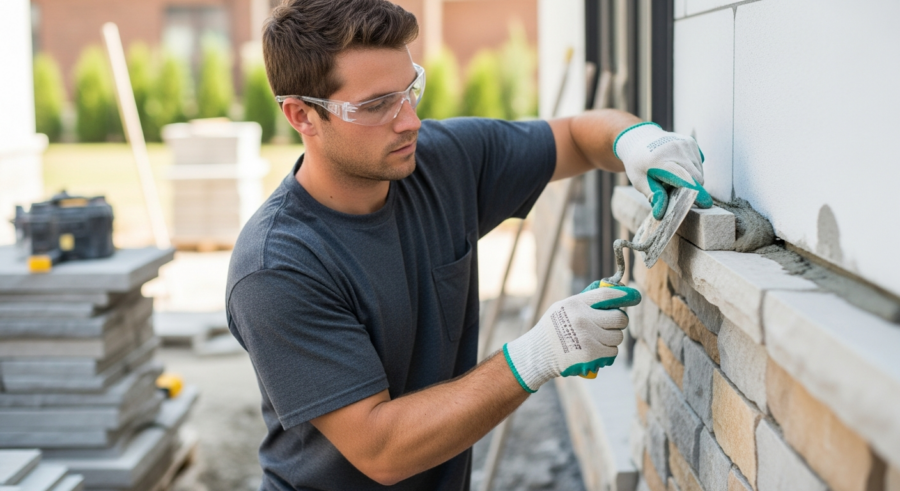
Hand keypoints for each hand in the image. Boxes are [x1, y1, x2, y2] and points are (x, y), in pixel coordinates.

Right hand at [502, 282, 641, 392]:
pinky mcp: (591, 355)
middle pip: (619, 318)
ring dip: (612, 339)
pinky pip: (613, 352)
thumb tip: (613, 294)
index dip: (624, 295)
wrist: (539, 354)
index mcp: (576, 304)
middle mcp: (583, 319)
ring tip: (598, 339)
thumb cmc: (552, 329)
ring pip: (618, 337)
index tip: (635, 296)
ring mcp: (588, 338)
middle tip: (611, 325)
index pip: (607, 295)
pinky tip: (596, 350)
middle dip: (619, 322)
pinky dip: (608, 352)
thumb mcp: (563, 308)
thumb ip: (585, 302)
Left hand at [614, 122, 712, 219]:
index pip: (682, 177)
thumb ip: (653, 195)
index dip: (694, 191)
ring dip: (690, 179)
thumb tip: (661, 213)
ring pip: (699, 172)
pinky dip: (692, 170)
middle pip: (696, 177)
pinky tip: (677, 166)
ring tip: (672, 176)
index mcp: (660, 160)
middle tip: (672, 189)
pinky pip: (699, 163)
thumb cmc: (639, 164)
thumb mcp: (639, 181)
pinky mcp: (691, 142)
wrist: (640, 139)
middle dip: (690, 189)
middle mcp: (675, 149)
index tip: (705, 203)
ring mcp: (685, 144)